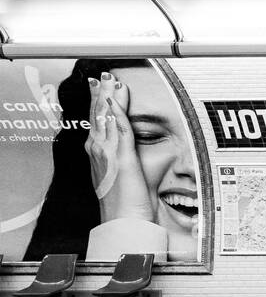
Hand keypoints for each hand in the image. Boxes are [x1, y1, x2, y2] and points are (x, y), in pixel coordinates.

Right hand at [85, 73, 153, 223]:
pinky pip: (118, 128)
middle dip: (101, 94)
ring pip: (106, 118)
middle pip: (98, 116)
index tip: (102, 88)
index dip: (100, 104)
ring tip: (110, 79)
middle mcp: (98, 151)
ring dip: (108, 96)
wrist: (124, 220)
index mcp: (99, 155)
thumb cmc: (127, 204)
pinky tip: (117, 97)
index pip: (98, 123)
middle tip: (102, 75)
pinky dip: (117, 110)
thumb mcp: (125, 175)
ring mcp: (107, 153)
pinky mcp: (121, 157)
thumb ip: (127, 158)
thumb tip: (135, 150)